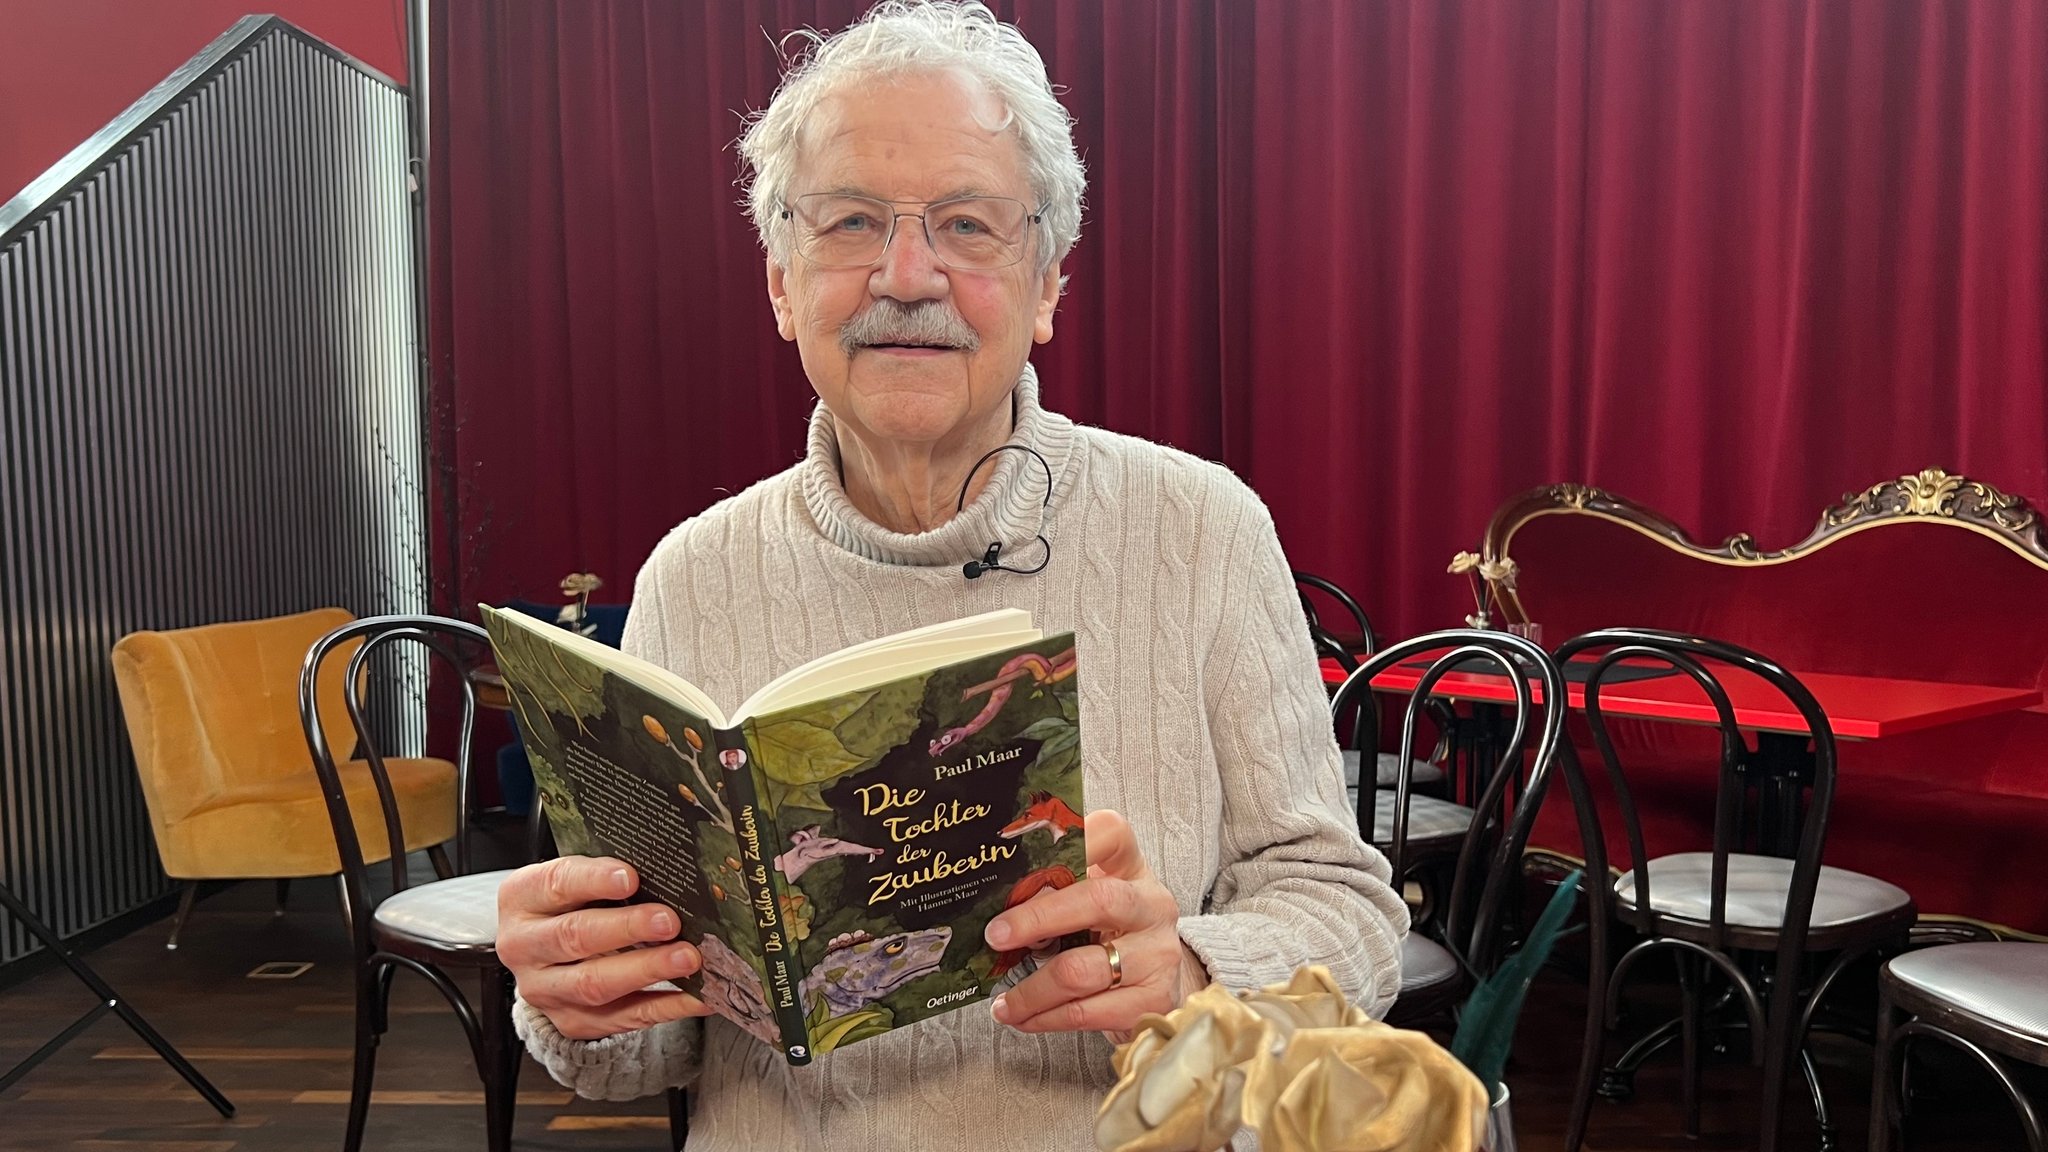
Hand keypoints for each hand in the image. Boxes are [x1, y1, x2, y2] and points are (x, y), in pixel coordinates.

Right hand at [496, 856, 711, 1040]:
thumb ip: (607, 875)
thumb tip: (665, 871)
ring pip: (595, 984)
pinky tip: (699, 995)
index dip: (593, 881)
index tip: (631, 877)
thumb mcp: (574, 881)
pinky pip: (626, 1017)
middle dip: (626, 929)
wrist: (546, 958)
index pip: (555, 885)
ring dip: (646, 970)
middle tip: (668, 921)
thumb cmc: (571, 905)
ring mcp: (546, 991)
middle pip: (574, 937)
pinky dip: (668, 1005)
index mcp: (522, 899)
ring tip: (688, 958)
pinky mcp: (574, 1022)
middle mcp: (524, 947)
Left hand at [984, 810, 1195, 1033]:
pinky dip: (1047, 1018)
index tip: (1025, 853)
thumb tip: (989, 901)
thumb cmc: (1111, 932)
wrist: (1159, 982)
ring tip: (1002, 1002)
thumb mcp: (1091, 898)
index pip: (1110, 833)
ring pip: (1082, 970)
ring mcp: (1158, 954)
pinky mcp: (1153, 1000)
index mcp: (1131, 868)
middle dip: (1037, 919)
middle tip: (995, 936)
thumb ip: (1054, 888)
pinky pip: (1087, 1012)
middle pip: (1097, 900)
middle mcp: (1152, 905)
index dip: (1076, 835)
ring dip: (1031, 990)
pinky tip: (1026, 1018)